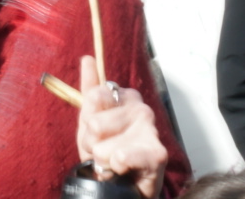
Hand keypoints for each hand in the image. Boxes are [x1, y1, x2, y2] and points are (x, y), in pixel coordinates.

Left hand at [76, 56, 165, 197]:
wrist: (123, 185)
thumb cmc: (107, 151)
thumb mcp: (90, 120)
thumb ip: (89, 89)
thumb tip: (88, 58)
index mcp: (124, 96)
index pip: (94, 95)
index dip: (87, 120)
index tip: (95, 130)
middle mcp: (141, 108)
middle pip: (94, 124)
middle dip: (92, 144)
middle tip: (104, 151)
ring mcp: (150, 129)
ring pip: (103, 146)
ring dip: (103, 159)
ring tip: (113, 162)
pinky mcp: (157, 153)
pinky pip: (120, 157)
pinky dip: (115, 167)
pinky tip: (123, 169)